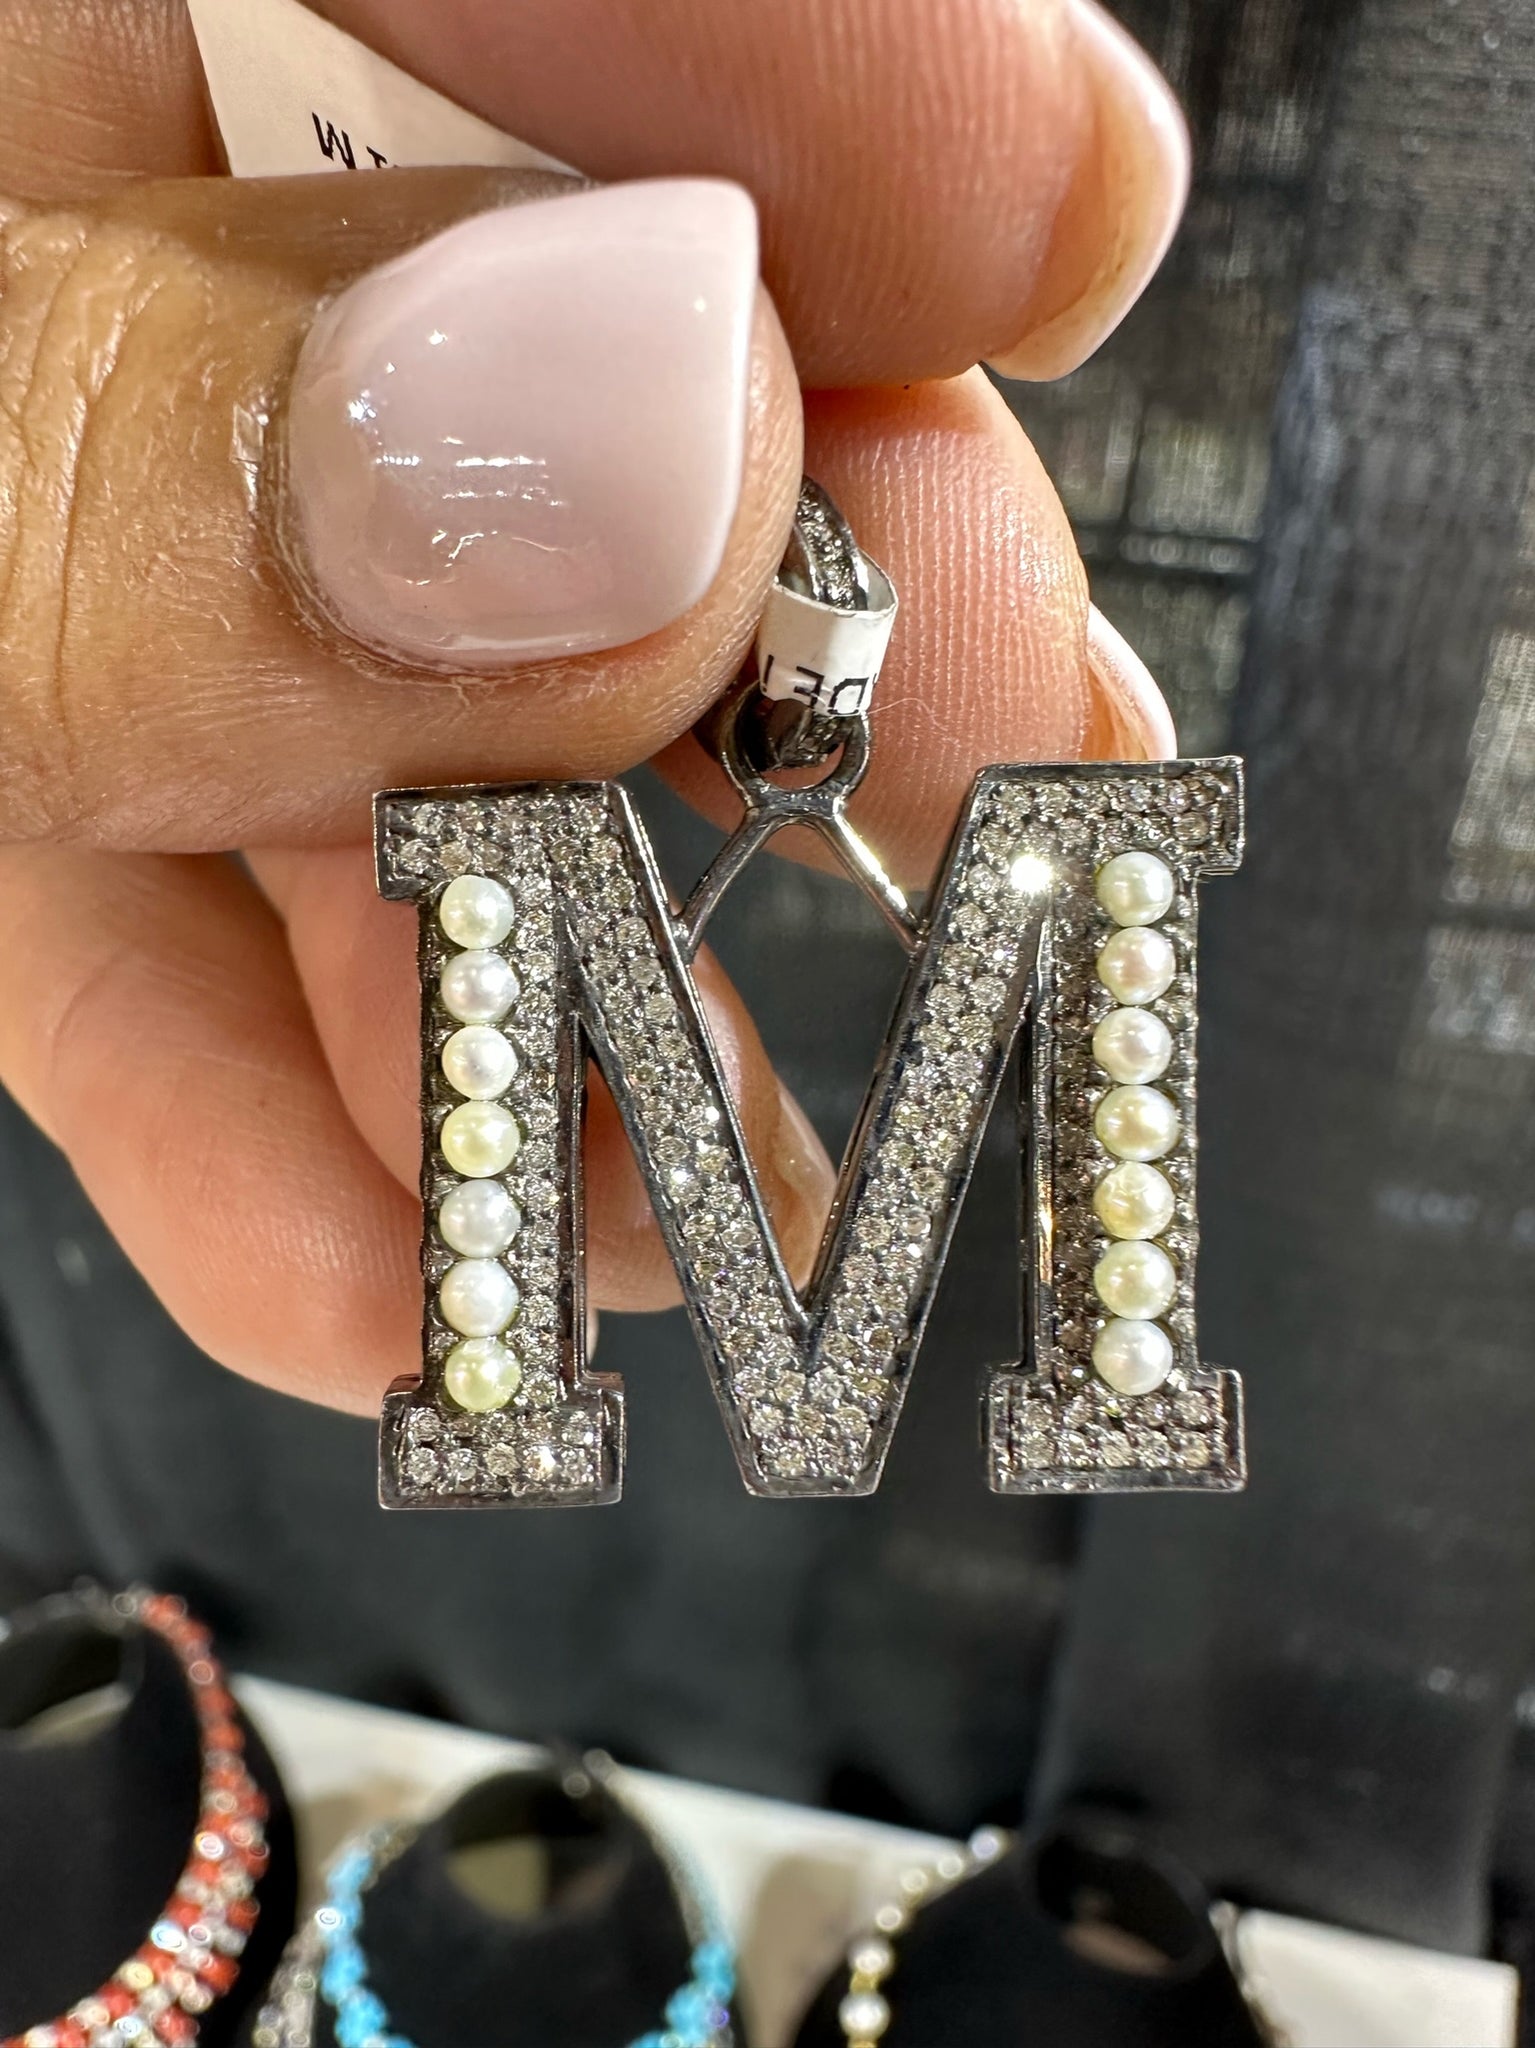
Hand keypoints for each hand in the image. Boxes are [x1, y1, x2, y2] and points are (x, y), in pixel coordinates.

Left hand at [0, 0, 1187, 1412]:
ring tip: (702, 1178)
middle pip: (521, 348)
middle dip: (782, 595)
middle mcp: (79, 245)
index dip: (815, 69)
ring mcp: (47, 516)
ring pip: (369, 696)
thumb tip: (635, 464)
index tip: (1044, 216)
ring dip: (559, 976)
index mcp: (49, 13)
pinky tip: (385, 1270)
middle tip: (986, 761)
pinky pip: (145, 894)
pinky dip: (274, 1102)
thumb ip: (147, 456)